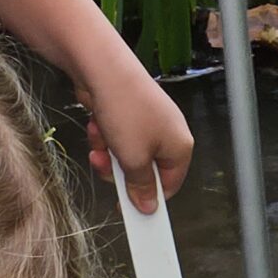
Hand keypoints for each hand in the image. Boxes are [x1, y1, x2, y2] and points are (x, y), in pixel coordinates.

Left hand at [79, 60, 193, 210]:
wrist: (103, 69)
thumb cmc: (125, 110)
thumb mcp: (133, 159)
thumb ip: (141, 186)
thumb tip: (148, 206)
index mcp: (180, 147)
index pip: (168, 186)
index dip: (146, 198)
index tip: (126, 208)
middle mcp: (168, 134)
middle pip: (143, 171)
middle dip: (119, 171)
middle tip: (105, 164)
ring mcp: (148, 122)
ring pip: (125, 155)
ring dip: (107, 153)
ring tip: (100, 137)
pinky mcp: (128, 113)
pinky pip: (116, 137)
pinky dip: (103, 135)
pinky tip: (97, 124)